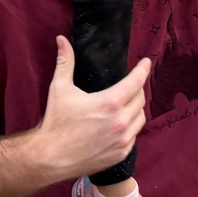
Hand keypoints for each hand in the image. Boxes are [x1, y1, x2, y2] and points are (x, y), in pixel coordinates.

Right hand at [36, 36, 149, 179]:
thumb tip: (62, 39)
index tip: (147, 62)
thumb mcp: (60, 88)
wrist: (50, 157)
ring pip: (140, 118)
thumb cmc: (56, 121)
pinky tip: (121, 124)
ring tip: (127, 103)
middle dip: (137, 89)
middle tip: (130, 84)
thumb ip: (65, 61)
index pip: (136, 82)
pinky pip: (134, 136)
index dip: (143, 70)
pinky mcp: (120, 154)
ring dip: (136, 108)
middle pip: (140, 99)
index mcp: (110, 103)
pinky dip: (131, 127)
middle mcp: (121, 122)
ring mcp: (123, 140)